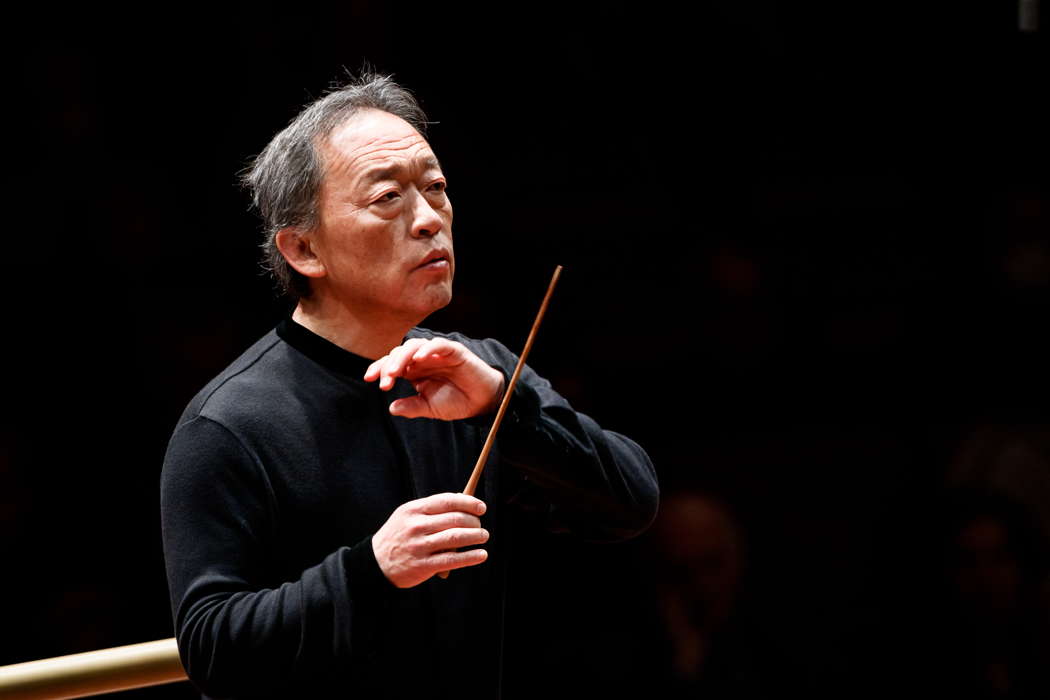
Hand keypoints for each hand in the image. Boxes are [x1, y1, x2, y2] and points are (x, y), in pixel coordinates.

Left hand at [364, 337, 504, 419]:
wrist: (483, 402)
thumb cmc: (457, 401)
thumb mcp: (430, 408)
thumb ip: (412, 406)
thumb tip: (391, 408)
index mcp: (415, 371)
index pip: (392, 364)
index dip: (379, 369)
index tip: (369, 379)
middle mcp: (423, 359)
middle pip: (399, 353)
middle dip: (388, 366)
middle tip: (384, 382)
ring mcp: (437, 354)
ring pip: (414, 345)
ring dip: (402, 357)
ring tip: (395, 371)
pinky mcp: (454, 351)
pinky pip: (439, 344)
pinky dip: (428, 348)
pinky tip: (419, 357)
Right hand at [371, 493, 488, 587]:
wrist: (375, 563)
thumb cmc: (398, 536)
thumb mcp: (407, 516)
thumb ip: (431, 509)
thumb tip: (463, 501)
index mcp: (414, 510)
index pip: (447, 501)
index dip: (468, 502)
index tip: (481, 507)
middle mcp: (417, 526)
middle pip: (455, 519)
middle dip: (474, 521)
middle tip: (481, 525)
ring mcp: (420, 546)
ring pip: (456, 537)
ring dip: (476, 536)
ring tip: (484, 536)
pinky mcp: (423, 565)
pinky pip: (452, 559)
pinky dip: (470, 557)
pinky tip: (481, 555)